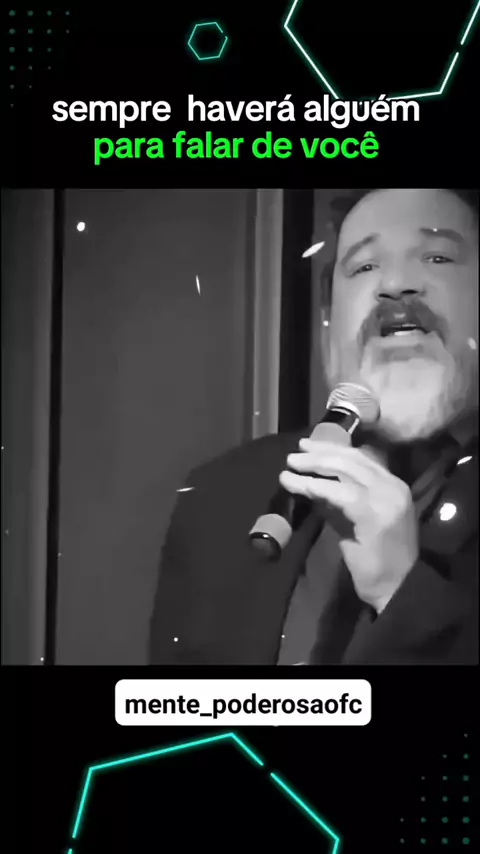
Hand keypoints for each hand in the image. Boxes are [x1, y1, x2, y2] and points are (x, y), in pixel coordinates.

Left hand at [279, 439, 418, 612]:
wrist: (396, 589)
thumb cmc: (375, 561)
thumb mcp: (355, 522)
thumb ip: (338, 501)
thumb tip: (311, 484)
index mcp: (393, 485)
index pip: (360, 457)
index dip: (332, 449)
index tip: (308, 447)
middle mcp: (392, 486)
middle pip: (351, 459)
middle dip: (319, 453)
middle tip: (294, 453)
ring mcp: (386, 498)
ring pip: (344, 470)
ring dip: (313, 466)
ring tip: (290, 466)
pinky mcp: (374, 514)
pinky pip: (339, 493)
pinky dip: (315, 487)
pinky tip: (298, 486)